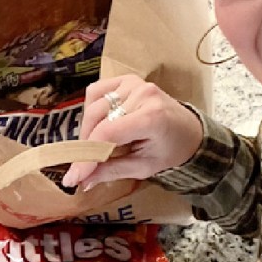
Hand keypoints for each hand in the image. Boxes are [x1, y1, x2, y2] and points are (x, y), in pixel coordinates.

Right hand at [61, 74, 203, 189]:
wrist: (189, 132)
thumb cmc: (169, 151)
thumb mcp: (143, 168)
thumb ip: (110, 171)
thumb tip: (81, 181)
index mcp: (151, 117)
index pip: (107, 133)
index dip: (86, 155)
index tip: (73, 176)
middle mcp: (142, 94)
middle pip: (96, 118)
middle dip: (85, 144)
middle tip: (83, 166)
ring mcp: (134, 83)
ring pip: (93, 105)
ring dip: (87, 129)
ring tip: (94, 146)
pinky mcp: (127, 79)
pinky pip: (96, 92)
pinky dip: (91, 109)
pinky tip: (98, 124)